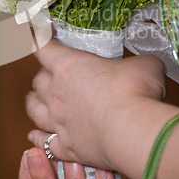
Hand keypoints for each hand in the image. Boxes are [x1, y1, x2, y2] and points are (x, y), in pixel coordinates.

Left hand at [26, 37, 165, 168]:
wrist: (133, 133)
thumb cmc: (135, 92)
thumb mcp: (143, 65)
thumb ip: (139, 62)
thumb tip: (145, 65)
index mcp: (68, 65)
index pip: (43, 46)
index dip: (40, 36)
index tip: (43, 31)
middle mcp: (56, 92)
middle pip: (37, 79)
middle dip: (44, 74)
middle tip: (54, 74)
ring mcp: (58, 121)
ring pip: (33, 109)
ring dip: (33, 102)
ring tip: (35, 100)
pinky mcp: (66, 146)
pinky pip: (44, 141)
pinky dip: (38, 137)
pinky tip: (34, 136)